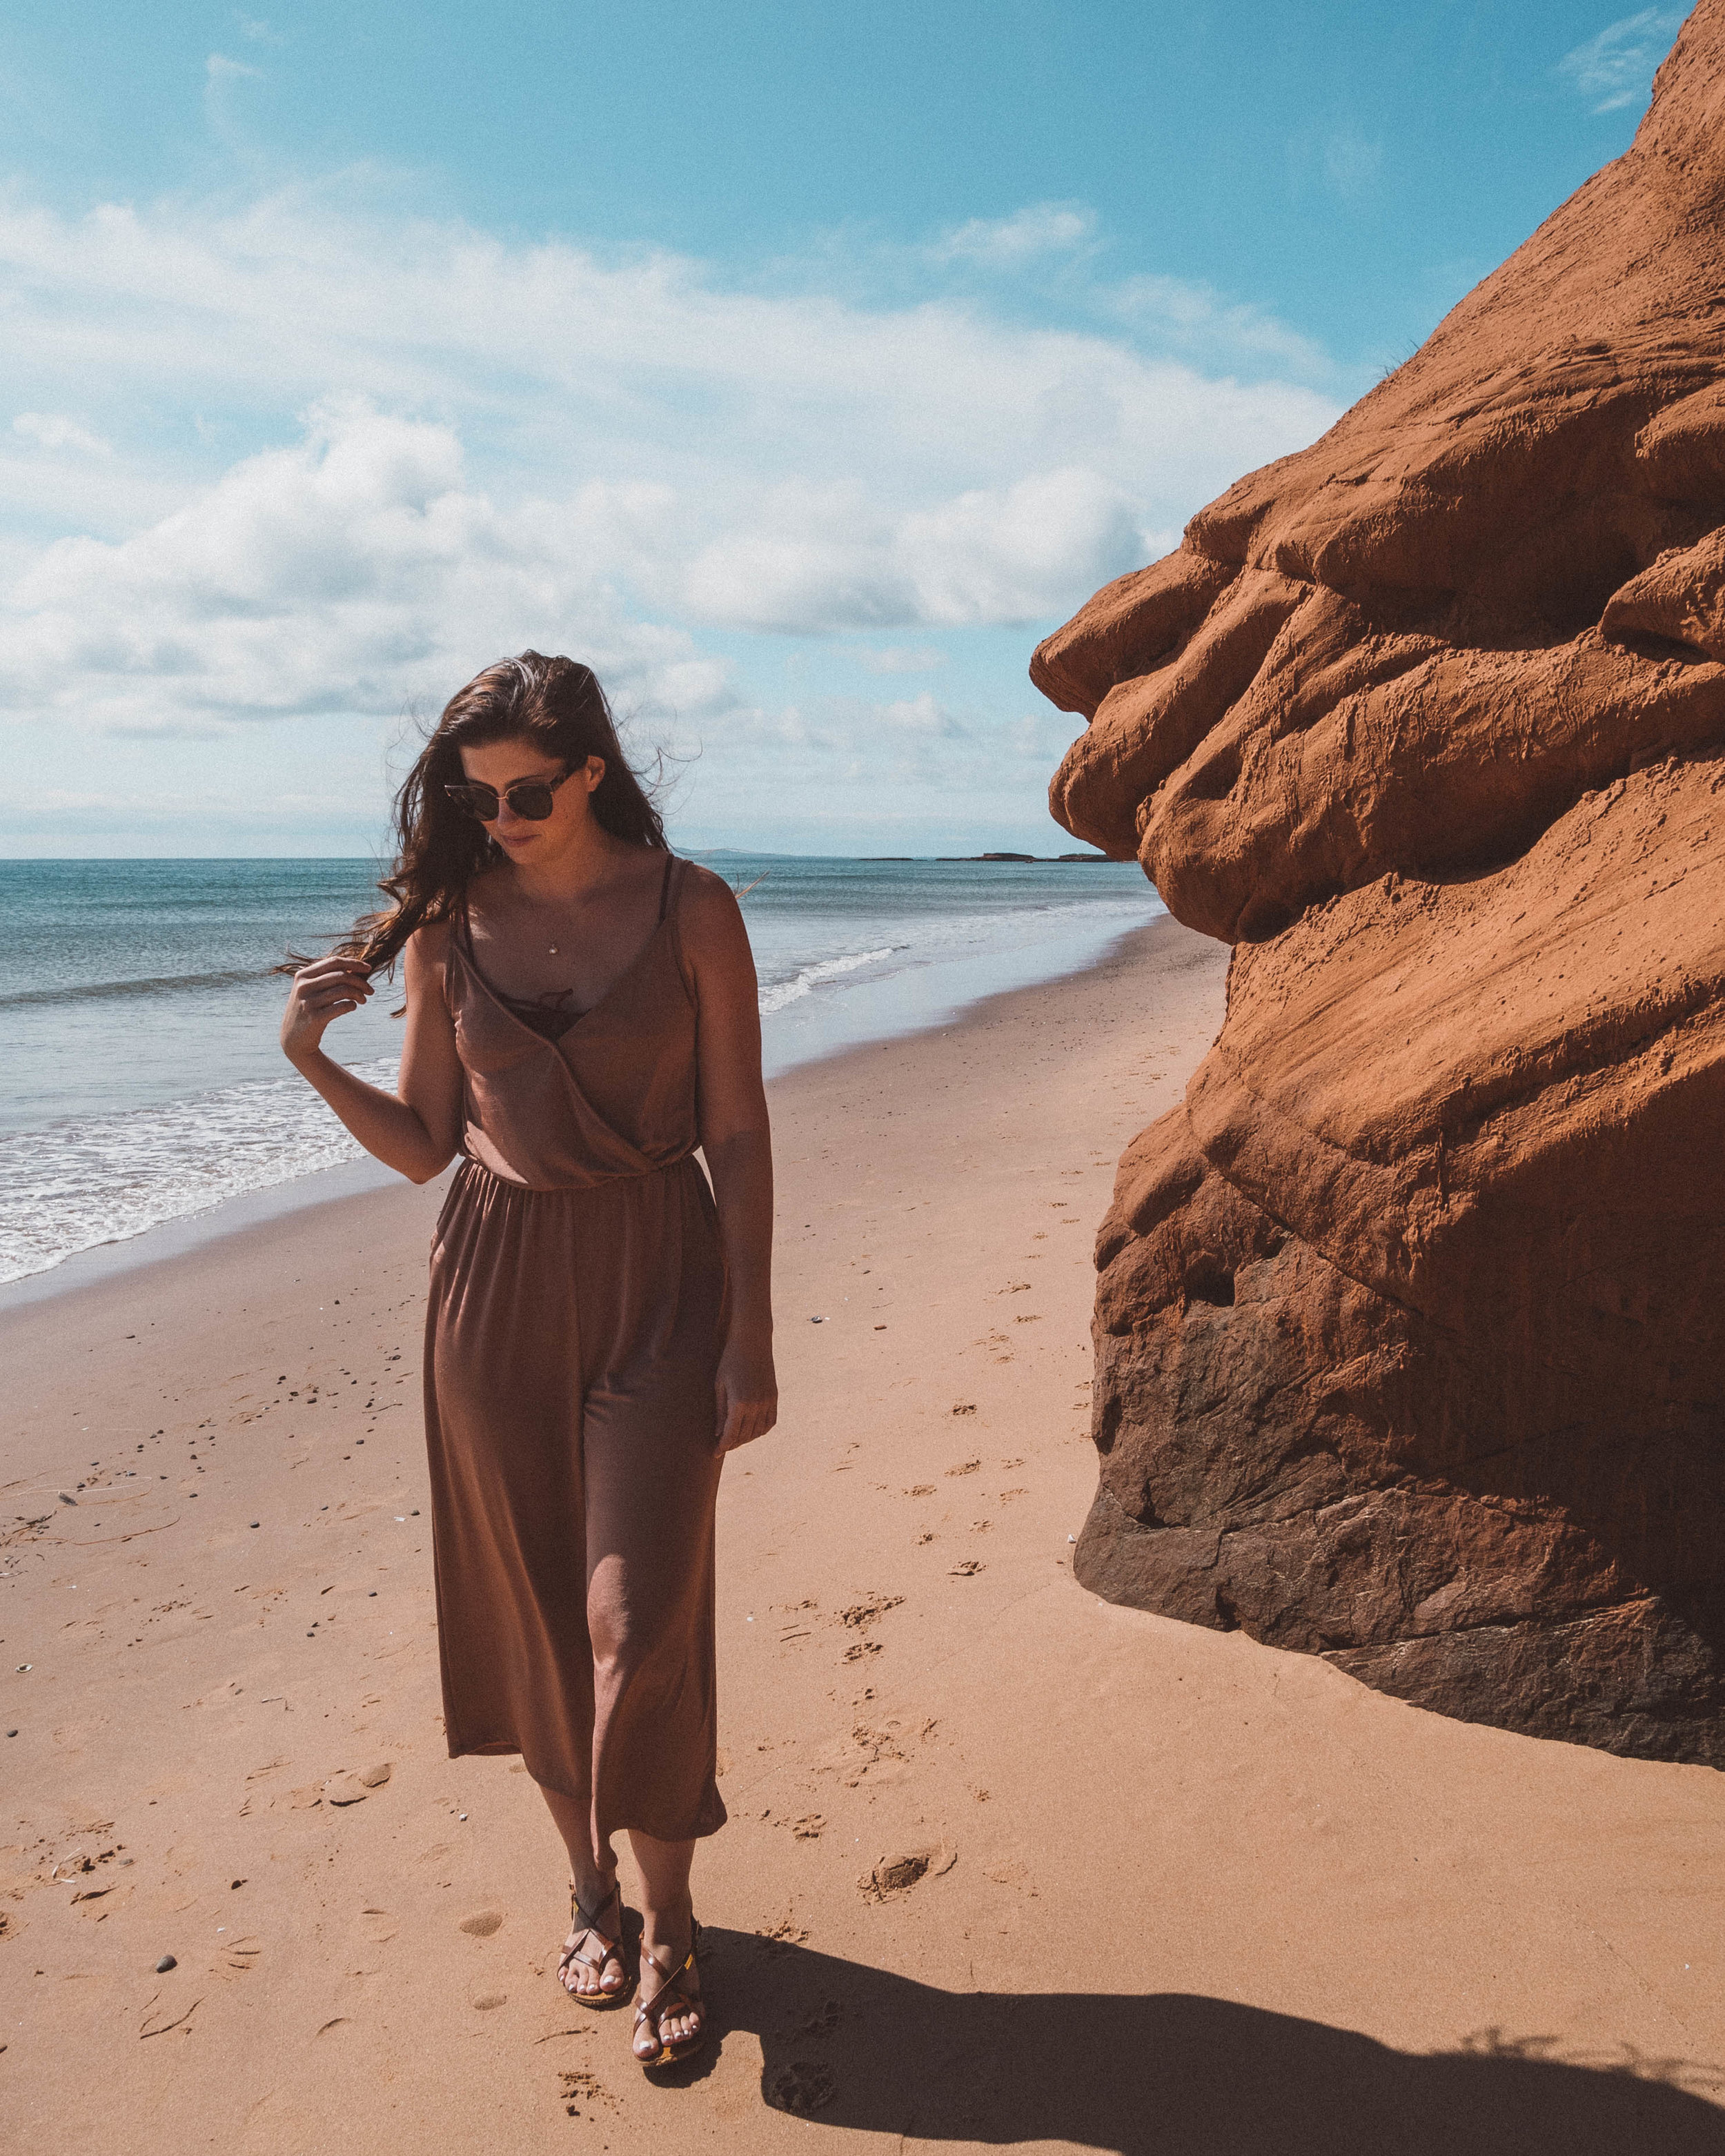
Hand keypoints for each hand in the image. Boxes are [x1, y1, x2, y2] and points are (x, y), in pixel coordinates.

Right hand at [281, 955, 374, 1065]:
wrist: (292, 1039)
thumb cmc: (308, 1010)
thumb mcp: (312, 990)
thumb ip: (329, 978)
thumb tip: (356, 968)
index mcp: (303, 975)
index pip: (334, 962)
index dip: (354, 963)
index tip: (369, 968)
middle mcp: (303, 987)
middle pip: (341, 976)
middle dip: (361, 982)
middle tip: (370, 991)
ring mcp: (308, 1002)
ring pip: (343, 990)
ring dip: (359, 994)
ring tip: (363, 1000)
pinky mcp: (314, 1018)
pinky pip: (341, 1007)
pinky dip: (352, 1005)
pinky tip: (353, 1007)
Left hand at [714, 1333, 776, 1452]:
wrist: (752, 1341)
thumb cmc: (730, 1360)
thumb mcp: (719, 1385)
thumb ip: (720, 1411)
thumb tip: (718, 1433)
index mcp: (739, 1403)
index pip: (730, 1434)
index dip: (722, 1446)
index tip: (715, 1453)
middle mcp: (756, 1406)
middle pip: (744, 1436)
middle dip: (733, 1444)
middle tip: (723, 1446)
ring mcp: (767, 1402)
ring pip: (758, 1432)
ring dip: (747, 1439)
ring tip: (736, 1439)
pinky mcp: (774, 1397)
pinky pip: (770, 1422)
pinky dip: (761, 1430)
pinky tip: (752, 1431)